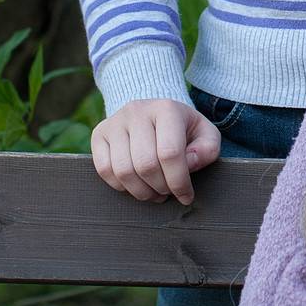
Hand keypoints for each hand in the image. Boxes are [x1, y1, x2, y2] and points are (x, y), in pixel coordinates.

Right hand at [90, 99, 220, 204]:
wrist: (154, 114)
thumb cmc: (183, 129)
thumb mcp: (204, 134)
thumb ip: (207, 149)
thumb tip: (190, 164)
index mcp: (166, 109)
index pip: (170, 153)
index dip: (179, 181)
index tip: (186, 196)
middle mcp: (137, 111)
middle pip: (146, 164)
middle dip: (161, 187)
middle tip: (169, 192)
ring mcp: (114, 122)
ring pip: (123, 171)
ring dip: (142, 191)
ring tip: (155, 192)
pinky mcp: (99, 134)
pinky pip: (104, 170)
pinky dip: (121, 186)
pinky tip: (136, 185)